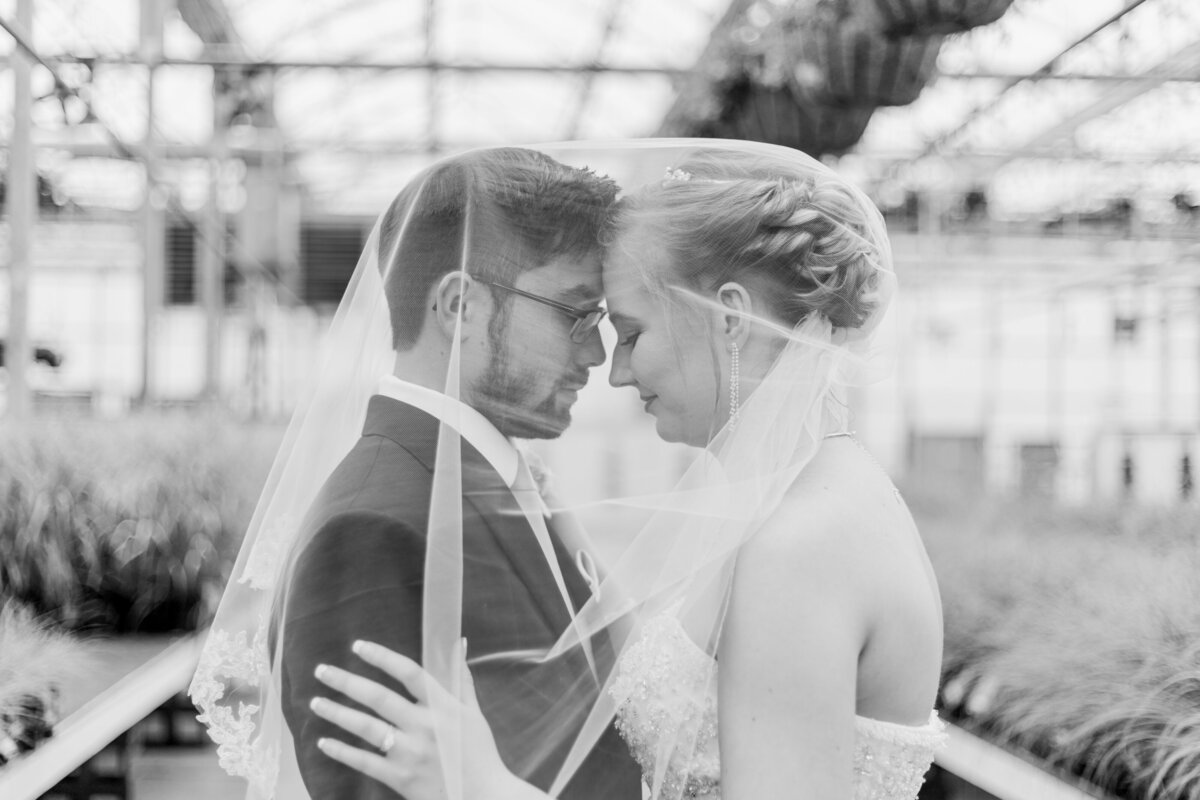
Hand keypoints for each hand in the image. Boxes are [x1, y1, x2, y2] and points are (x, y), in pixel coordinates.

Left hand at [312, 639, 520, 799]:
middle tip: (321, 671)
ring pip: (366, 727)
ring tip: (316, 703)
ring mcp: (410, 753)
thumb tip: (459, 642)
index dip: (382, 657)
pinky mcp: (401, 778)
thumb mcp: (473, 711)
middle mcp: (424, 726)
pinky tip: (324, 742)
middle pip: (378, 697)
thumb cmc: (479, 752)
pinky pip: (365, 762)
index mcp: (443, 706)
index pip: (409, 673)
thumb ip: (460, 676)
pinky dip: (342, 751)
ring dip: (337, 713)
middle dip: (347, 682)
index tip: (358, 646)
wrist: (484, 797)